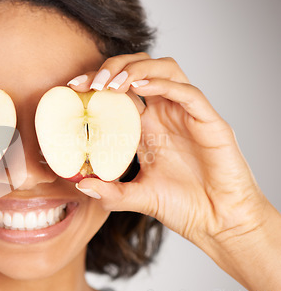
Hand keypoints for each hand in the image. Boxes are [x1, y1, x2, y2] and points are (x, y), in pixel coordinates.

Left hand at [69, 53, 280, 290]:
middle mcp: (166, 113)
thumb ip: (110, 191)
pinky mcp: (209, 121)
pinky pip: (187, 92)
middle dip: (113, 67)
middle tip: (89, 84)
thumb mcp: (137, 197)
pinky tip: (139, 89)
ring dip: (136, 70)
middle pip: (141, 69)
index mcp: (147, 126)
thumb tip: (80, 184)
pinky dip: (162, 84)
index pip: (121, 90)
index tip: (73, 88)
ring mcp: (187, 114)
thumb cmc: (183, 206)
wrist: (218, 222)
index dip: (97, 82)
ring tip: (111, 85)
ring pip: (165, 69)